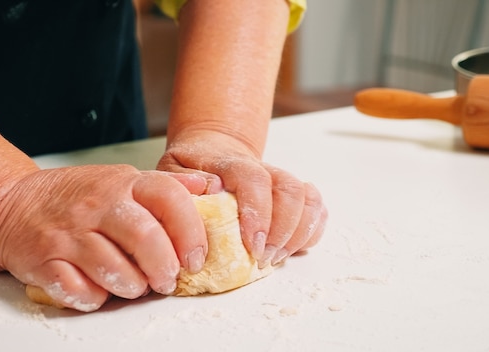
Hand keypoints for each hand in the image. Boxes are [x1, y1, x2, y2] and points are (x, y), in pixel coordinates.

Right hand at [0, 165, 210, 310]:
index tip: (195, 257)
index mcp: (122, 183)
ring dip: (133, 286)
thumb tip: (208, 186)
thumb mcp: (121, 178)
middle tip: (168, 280)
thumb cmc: (75, 196)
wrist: (11, 203)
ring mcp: (69, 234)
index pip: (169, 199)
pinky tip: (100, 290)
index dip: (191, 232)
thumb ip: (164, 185)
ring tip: (136, 286)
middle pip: (145, 238)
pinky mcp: (44, 261)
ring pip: (114, 270)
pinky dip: (96, 298)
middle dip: (166, 268)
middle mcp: (97, 206)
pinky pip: (79, 291)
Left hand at [157, 130, 326, 266]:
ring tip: (276, 257)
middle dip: (282, 230)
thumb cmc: (190, 168)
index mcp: (231, 163)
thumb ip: (183, 184)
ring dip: (298, 233)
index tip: (253, 243)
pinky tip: (293, 248)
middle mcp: (262, 169)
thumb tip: (209, 196)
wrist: (212, 150)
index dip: (258, 211)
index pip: (253, 178)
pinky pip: (316, 208)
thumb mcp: (172, 171)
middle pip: (289, 189)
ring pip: (307, 197)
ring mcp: (280, 181)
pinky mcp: (293, 196)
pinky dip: (312, 230)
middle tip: (263, 259)